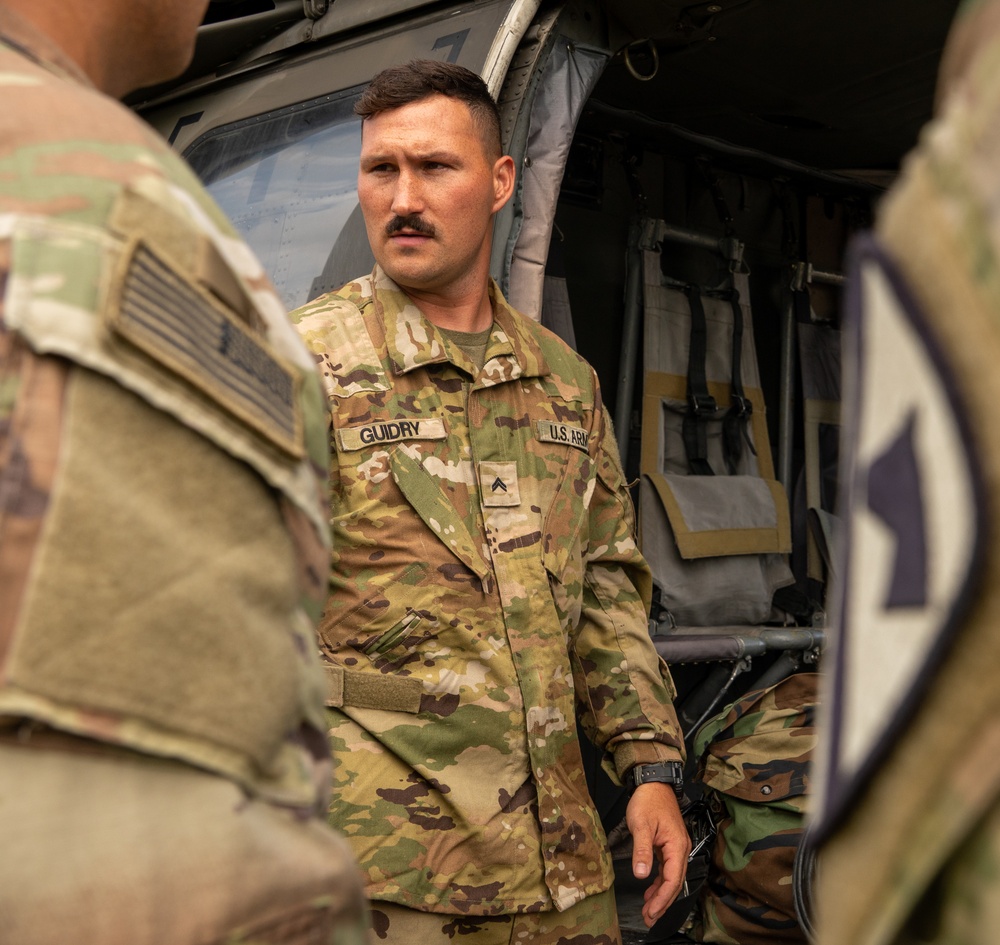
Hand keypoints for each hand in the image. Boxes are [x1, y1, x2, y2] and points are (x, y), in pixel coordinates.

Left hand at [625, 781, 691, 926]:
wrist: (654, 783)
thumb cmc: (648, 800)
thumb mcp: (641, 825)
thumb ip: (642, 851)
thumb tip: (642, 875)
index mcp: (677, 846)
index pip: (672, 880)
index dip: (662, 899)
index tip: (650, 911)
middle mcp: (681, 849)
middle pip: (675, 883)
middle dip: (662, 903)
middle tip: (648, 918)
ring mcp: (676, 847)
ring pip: (671, 878)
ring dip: (661, 895)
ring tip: (648, 910)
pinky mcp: (670, 845)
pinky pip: (667, 869)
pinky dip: (660, 882)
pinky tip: (650, 890)